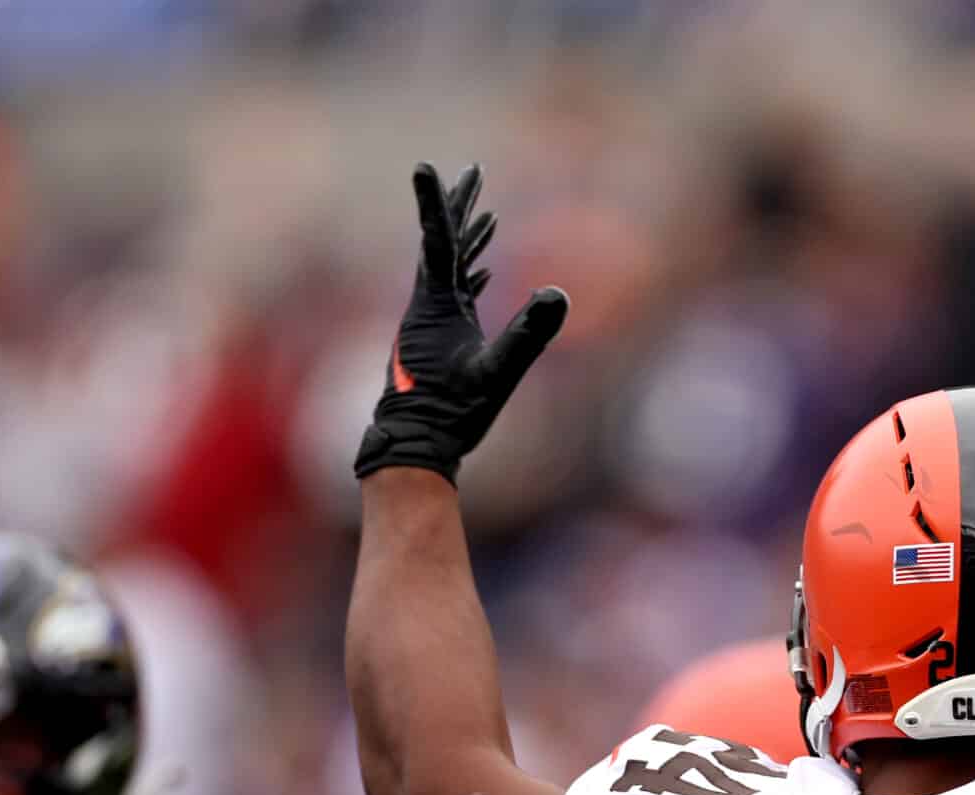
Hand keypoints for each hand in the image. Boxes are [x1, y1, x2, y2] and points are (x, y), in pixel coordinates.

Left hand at [353, 163, 569, 483]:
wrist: (415, 447)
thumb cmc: (452, 413)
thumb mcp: (496, 375)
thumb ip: (527, 336)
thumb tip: (559, 295)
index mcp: (435, 306)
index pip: (438, 243)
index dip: (436, 203)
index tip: (425, 167)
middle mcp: (428, 306)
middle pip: (444, 243)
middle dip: (460, 206)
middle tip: (474, 170)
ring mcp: (431, 321)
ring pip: (450, 267)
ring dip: (467, 237)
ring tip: (486, 211)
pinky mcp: (439, 338)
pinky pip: (457, 293)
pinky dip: (471, 273)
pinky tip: (484, 269)